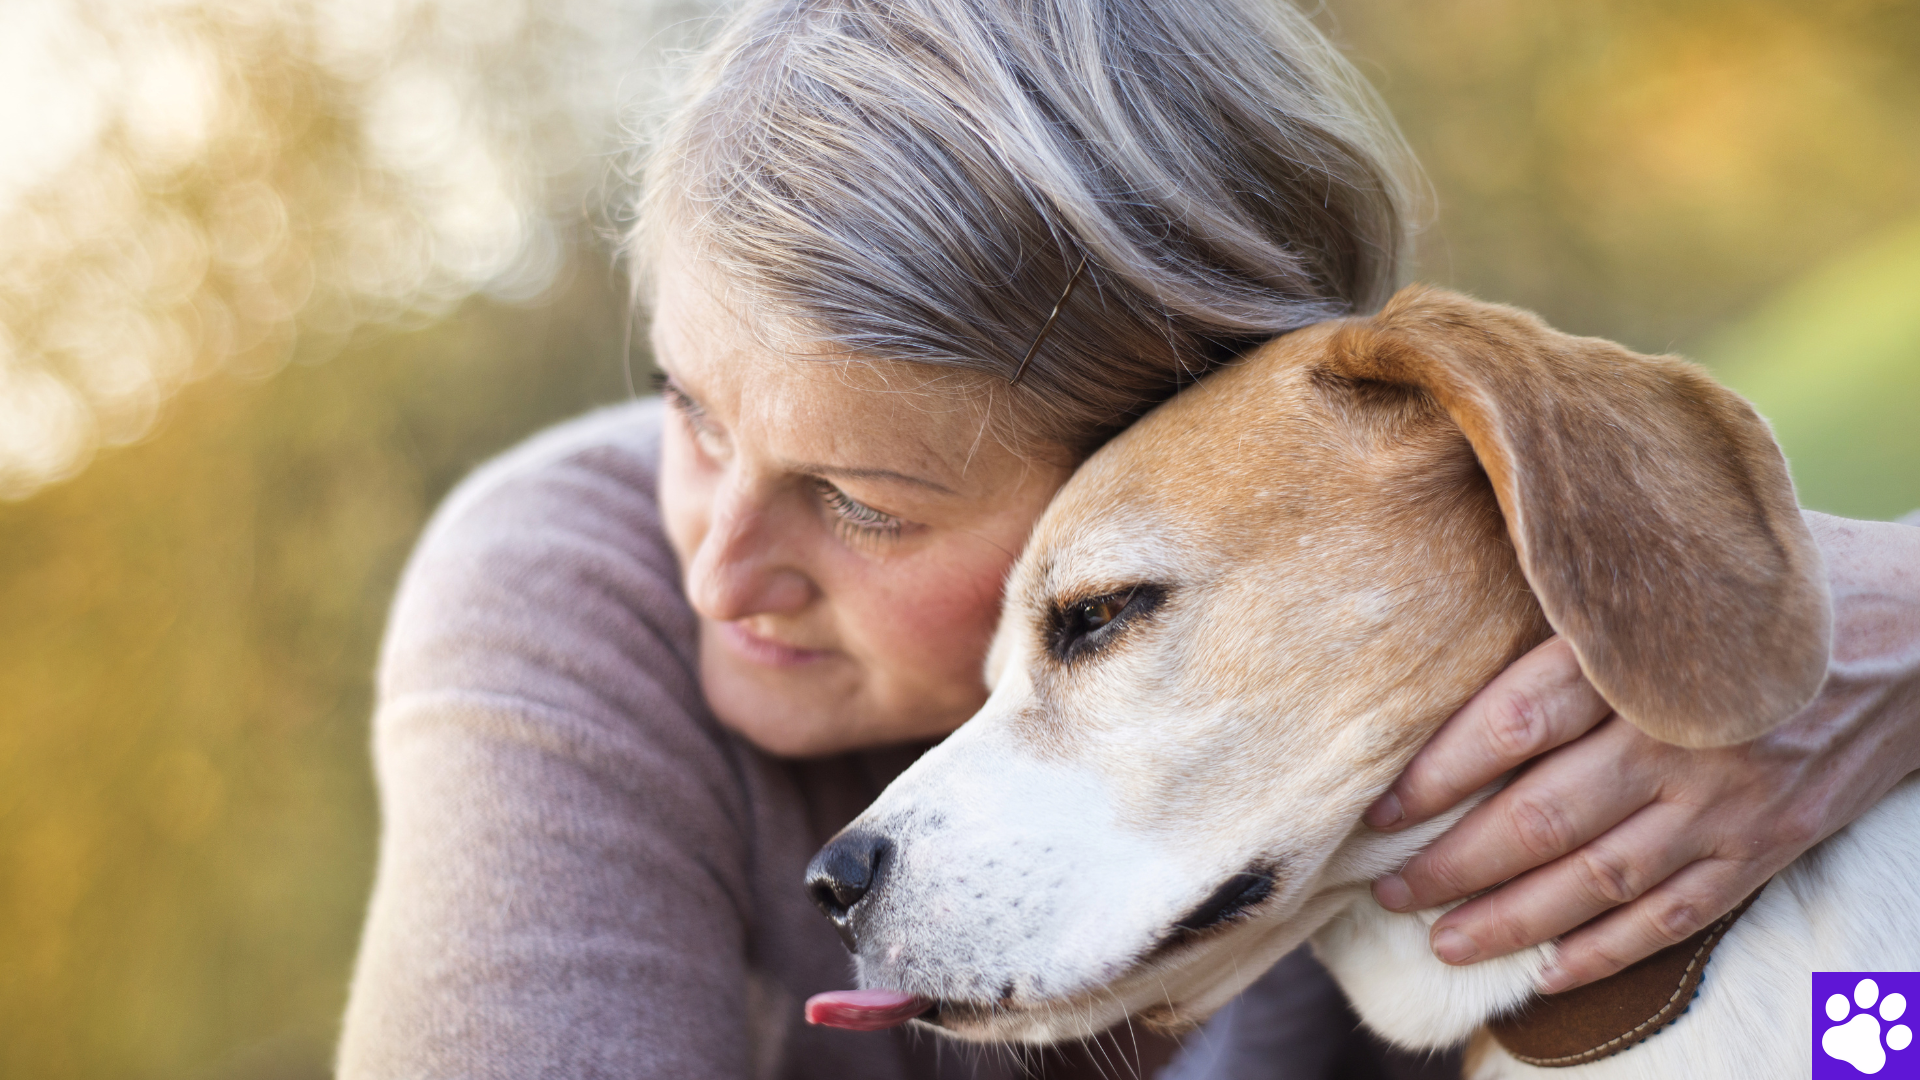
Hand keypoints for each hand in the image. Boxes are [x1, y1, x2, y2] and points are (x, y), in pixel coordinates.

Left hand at [1364, 511, 1919, 993]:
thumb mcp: (1684, 550)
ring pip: (1599, 880)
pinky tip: (1548, 973)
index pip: (1516, 722)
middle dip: (1452, 863)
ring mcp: (1732, 801)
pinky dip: (1608, 952)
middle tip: (1386, 888)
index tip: (1381, 806)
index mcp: (1649, 656)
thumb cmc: (1782, 577)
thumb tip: (1474, 572)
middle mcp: (1684, 738)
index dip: (1438, 773)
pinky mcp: (1772, 843)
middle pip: (1541, 816)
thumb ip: (1590, 580)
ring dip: (1512, 920)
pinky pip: (1676, 915)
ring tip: (1442, 941)